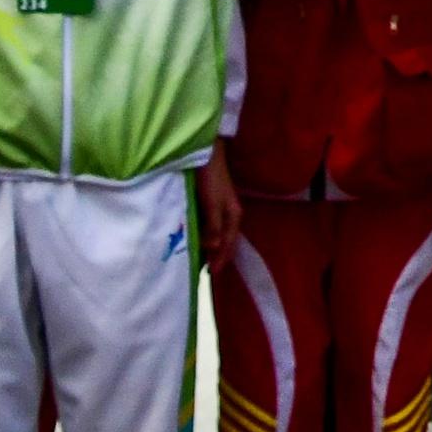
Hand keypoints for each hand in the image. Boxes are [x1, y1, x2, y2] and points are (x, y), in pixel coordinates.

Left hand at [195, 148, 242, 273]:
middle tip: (205, 273)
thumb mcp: (212, 203)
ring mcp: (221, 210)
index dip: (221, 259)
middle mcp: (230, 215)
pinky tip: (197, 240)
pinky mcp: (212, 205)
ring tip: (200, 260)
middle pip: (225, 241)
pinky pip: (211, 227)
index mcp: (234, 216)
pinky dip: (205, 236)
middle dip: (218, 256)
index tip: (211, 276)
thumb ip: (213, 226)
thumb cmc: (211, 178)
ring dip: (211, 247)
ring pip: (217, 235)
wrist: (207, 155)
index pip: (228, 244)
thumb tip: (213, 249)